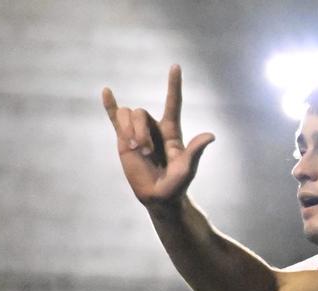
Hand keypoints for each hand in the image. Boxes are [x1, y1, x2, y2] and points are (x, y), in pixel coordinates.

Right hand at [102, 65, 214, 206]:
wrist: (159, 197)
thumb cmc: (177, 184)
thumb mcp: (187, 168)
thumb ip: (195, 151)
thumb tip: (210, 136)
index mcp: (171, 131)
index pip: (173, 103)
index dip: (174, 85)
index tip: (176, 67)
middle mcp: (154, 127)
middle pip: (140, 112)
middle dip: (139, 131)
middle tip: (145, 153)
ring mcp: (138, 132)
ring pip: (127, 115)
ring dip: (128, 131)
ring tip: (133, 150)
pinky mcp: (124, 140)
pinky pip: (116, 119)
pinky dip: (110, 105)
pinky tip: (106, 91)